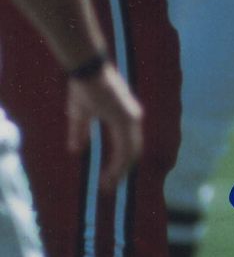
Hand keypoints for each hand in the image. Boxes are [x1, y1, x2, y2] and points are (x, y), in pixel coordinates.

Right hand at [66, 63, 143, 190]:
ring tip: (108, 186)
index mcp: (126, 118)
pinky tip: (110, 175)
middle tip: (109, 187)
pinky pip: (125, 148)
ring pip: (130, 154)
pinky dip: (118, 165)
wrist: (86, 69)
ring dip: (120, 172)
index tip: (108, 178)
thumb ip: (80, 132)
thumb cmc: (83, 86)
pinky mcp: (125, 119)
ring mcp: (131, 119)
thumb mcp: (80, 114)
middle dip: (122, 172)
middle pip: (133, 152)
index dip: (120, 163)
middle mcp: (133, 119)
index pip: (128, 146)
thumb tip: (76, 150)